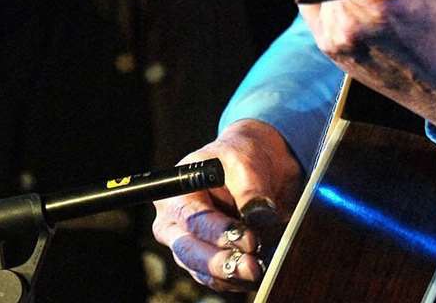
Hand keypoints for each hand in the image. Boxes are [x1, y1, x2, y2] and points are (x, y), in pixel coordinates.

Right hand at [152, 119, 302, 291]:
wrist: (258, 165)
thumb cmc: (242, 156)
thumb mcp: (245, 162)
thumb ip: (250, 189)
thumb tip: (260, 215)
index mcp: (177, 192)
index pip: (193, 219)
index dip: (219, 233)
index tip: (249, 239)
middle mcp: (176, 222)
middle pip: (189, 251)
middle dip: (220, 263)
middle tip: (251, 267)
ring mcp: (190, 244)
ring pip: (202, 270)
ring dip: (230, 275)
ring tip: (258, 271)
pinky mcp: (208, 261)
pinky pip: (217, 279)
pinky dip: (236, 280)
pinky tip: (257, 275)